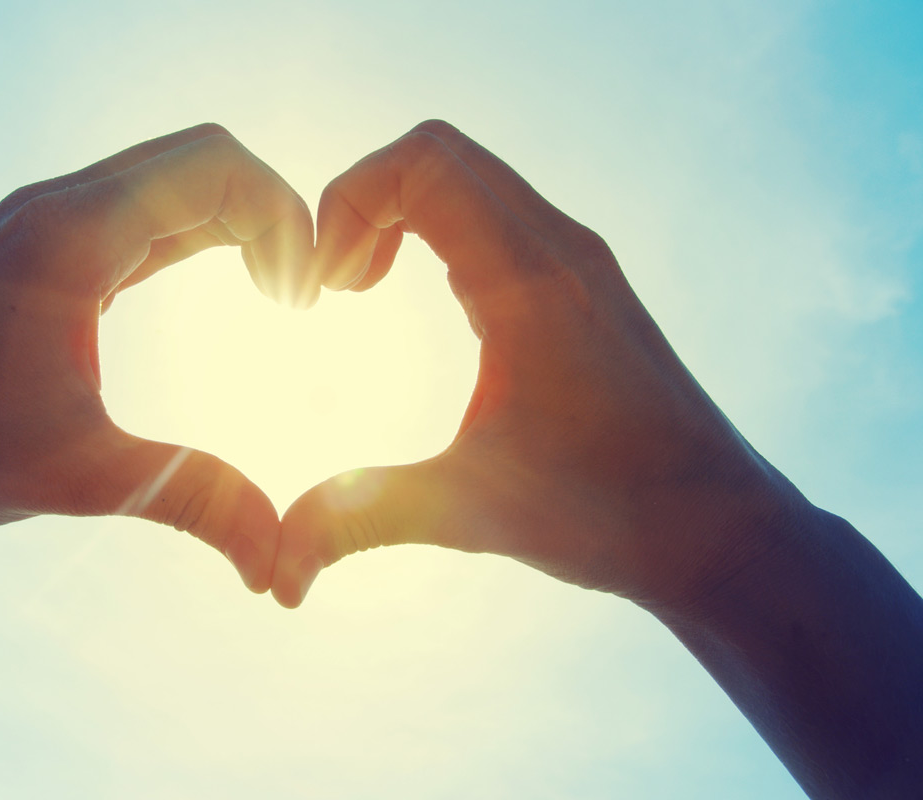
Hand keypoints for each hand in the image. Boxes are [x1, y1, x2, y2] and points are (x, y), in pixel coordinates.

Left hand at [0, 124, 313, 597]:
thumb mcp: (82, 477)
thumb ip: (196, 502)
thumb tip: (281, 565)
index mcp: (72, 234)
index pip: (215, 167)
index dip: (285, 218)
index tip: (305, 303)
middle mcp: (59, 209)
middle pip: (201, 158)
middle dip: (271, 213)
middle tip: (300, 297)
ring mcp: (46, 224)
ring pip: (172, 180)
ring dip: (237, 222)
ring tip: (278, 296)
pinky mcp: (40, 251)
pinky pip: (142, 215)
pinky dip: (200, 236)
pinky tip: (226, 289)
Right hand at [272, 120, 796, 608]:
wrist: (719, 530)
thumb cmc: (610, 512)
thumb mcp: (468, 509)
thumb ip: (360, 520)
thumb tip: (277, 574)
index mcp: (527, 280)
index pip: (422, 163)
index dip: (348, 201)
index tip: (325, 287)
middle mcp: (560, 248)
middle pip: (440, 153)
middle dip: (365, 200)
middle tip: (336, 283)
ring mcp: (581, 260)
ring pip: (473, 178)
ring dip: (404, 212)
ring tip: (364, 288)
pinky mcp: (589, 283)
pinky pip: (500, 212)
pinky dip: (443, 230)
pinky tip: (427, 302)